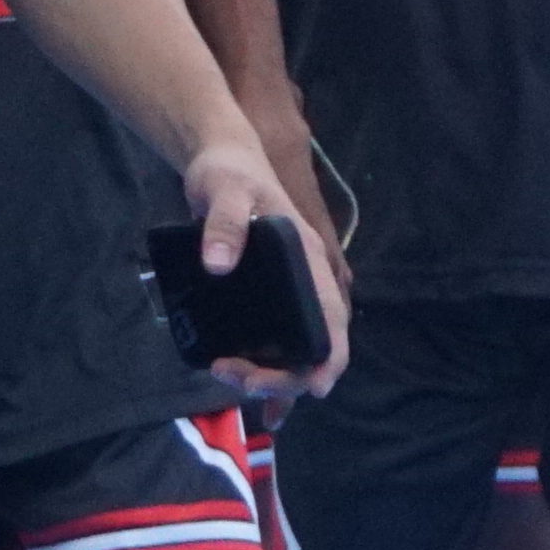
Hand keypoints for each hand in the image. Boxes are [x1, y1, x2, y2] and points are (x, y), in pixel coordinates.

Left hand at [179, 129, 345, 395]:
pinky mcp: (263, 295)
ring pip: (294, 348)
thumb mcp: (223, 191)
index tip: (313, 386)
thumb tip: (217, 265)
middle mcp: (304, 281)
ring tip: (228, 377)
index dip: (329, 357)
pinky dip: (262, 367)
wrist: (220, 163)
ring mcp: (285, 290)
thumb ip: (222, 222)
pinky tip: (241, 383)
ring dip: (271, 377)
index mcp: (307, 259)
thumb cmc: (228, 174)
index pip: (332, 318)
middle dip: (284, 375)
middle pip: (314, 345)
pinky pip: (272, 339)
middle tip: (235, 376)